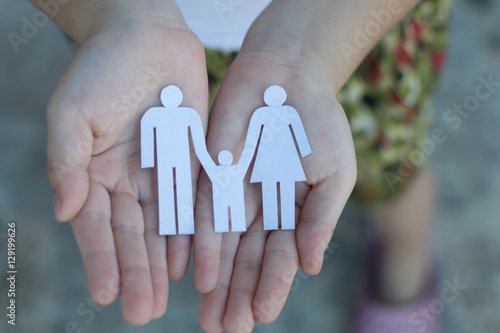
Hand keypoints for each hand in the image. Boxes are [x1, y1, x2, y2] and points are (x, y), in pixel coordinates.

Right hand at [46, 0, 207, 324]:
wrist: (146, 34)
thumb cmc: (101, 67)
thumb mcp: (71, 111)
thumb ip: (66, 161)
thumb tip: (65, 211)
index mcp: (94, 171)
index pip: (97, 225)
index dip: (102, 259)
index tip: (107, 295)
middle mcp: (127, 179)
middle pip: (132, 234)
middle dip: (136, 272)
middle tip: (143, 313)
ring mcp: (160, 171)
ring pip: (162, 226)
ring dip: (163, 262)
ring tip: (166, 297)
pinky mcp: (191, 159)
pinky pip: (192, 201)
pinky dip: (191, 231)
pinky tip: (191, 260)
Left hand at [193, 34, 356, 332]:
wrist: (288, 75)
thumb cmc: (319, 123)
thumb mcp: (334, 172)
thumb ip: (320, 218)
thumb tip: (310, 266)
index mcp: (292, 213)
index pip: (280, 259)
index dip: (271, 287)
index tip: (261, 316)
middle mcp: (260, 211)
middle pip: (248, 261)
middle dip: (239, 296)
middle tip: (228, 330)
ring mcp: (234, 195)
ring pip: (223, 247)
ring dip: (217, 283)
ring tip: (212, 318)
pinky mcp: (210, 175)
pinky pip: (201, 214)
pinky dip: (199, 245)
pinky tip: (196, 275)